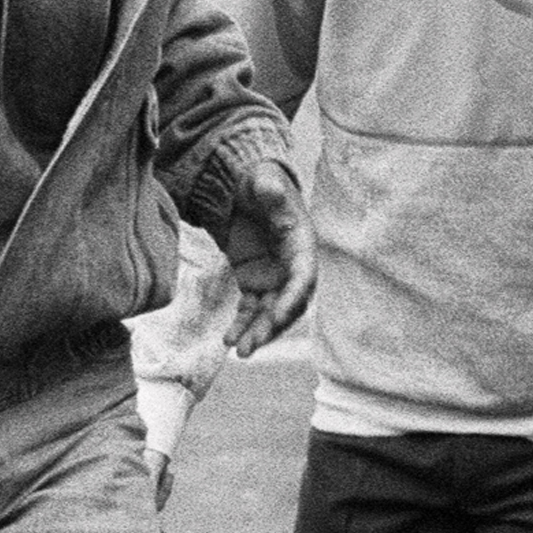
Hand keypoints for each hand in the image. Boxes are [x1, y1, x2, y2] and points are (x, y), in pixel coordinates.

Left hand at [212, 161, 312, 354]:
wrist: (244, 189)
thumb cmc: (258, 183)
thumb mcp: (262, 182)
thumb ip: (268, 189)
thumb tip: (271, 188)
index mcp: (301, 243)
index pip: (303, 276)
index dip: (292, 297)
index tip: (276, 315)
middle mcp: (292, 266)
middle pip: (287, 303)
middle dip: (271, 326)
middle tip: (251, 345)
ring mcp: (274, 277)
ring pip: (269, 312)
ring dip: (257, 333)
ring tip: (239, 351)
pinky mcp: (255, 283)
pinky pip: (251, 309)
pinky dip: (242, 325)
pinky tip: (228, 341)